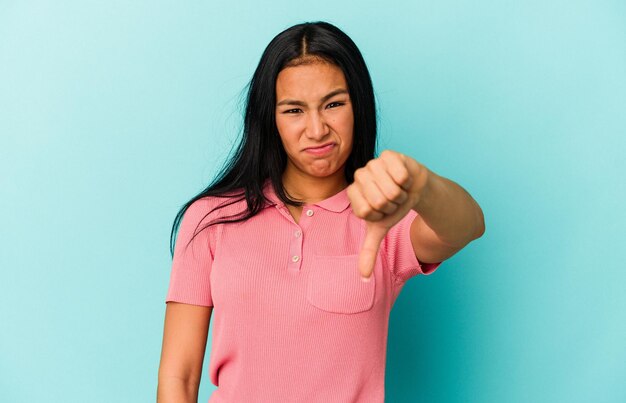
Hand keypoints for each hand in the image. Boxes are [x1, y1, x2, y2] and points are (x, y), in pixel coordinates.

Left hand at [346, 150, 428, 279]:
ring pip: (390, 189)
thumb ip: (369, 251)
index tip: (383, 210)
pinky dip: (407, 181)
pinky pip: (400, 174)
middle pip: (378, 200)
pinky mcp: (389, 155)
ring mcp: (373, 163)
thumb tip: (363, 278)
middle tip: (393, 199)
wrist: (414, 188)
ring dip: (401, 193)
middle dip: (392, 204)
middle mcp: (359, 176)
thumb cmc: (393, 207)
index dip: (381, 215)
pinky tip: (404, 177)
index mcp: (353, 193)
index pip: (366, 211)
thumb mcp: (381, 229)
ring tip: (399, 188)